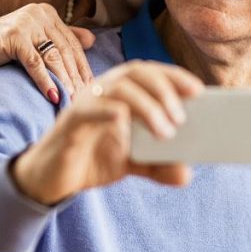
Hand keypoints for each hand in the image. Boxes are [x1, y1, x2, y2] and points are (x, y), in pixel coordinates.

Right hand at [0, 3, 95, 101]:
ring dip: (65, 82)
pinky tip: (54, 96)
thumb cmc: (3, 50)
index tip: (92, 88)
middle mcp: (39, 13)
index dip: (83, 67)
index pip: (72, 43)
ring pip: (53, 57)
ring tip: (72, 101)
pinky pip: (35, 63)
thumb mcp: (35, 41)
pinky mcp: (14, 35)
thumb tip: (92, 39)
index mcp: (47, 13)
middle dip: (76, 77)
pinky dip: (45, 81)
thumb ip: (61, 38)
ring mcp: (26, 22)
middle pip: (65, 51)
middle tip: (86, 99)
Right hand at [12, 61, 203, 203]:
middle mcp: (103, 90)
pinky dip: (111, 111)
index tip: (199, 91)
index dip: (174, 76)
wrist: (51, 179)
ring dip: (147, 105)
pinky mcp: (71, 121)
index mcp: (120, 93)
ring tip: (164, 130)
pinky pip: (90, 108)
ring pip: (118, 87)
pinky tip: (126, 122)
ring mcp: (86, 102)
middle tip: (181, 118)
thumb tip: (186, 174)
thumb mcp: (131, 164)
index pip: (149, 72)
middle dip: (164, 89)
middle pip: (136, 72)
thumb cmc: (91, 159)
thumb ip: (157, 166)